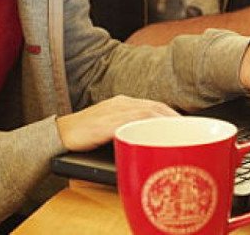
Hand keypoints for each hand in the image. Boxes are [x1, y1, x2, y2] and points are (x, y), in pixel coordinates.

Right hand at [55, 95, 179, 150]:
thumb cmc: (84, 135)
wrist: (58, 135)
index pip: (155, 105)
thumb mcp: (111, 129)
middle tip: (191, 132)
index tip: (188, 126)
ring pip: (147, 112)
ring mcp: (113, 112)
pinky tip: (157, 136)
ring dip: (166, 123)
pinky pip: (131, 123)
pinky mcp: (105, 124)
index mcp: (123, 103)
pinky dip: (146, 128)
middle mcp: (121, 103)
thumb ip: (129, 131)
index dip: (173, 114)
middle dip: (175, 118)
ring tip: (181, 135)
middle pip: (155, 107)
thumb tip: (150, 146)